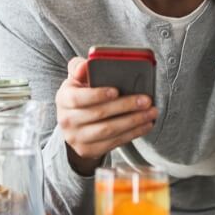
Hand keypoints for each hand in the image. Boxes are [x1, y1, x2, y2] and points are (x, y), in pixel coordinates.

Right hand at [56, 57, 156, 175]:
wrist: (74, 125)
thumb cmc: (81, 95)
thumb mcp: (76, 80)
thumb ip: (80, 68)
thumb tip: (86, 64)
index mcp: (63, 98)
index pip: (77, 98)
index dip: (97, 95)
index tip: (116, 91)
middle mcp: (66, 120)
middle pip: (98, 114)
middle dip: (125, 106)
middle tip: (146, 100)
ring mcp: (76, 138)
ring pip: (108, 130)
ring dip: (133, 122)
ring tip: (151, 112)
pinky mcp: (88, 150)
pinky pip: (113, 142)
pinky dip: (133, 133)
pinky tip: (146, 125)